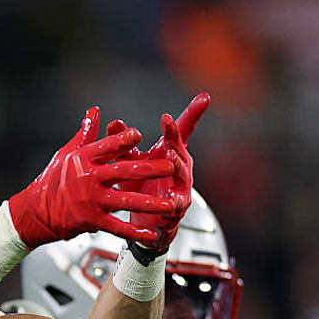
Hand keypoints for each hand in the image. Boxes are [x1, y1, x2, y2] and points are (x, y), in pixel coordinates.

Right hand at [7, 107, 178, 248]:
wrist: (37, 212)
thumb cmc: (53, 180)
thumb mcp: (67, 153)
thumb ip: (86, 134)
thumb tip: (95, 111)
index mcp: (84, 158)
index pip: (108, 145)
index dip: (125, 140)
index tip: (141, 136)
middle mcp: (89, 178)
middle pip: (124, 170)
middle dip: (151, 169)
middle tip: (171, 167)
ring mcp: (91, 201)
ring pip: (126, 200)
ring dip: (150, 203)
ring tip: (169, 204)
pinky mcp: (92, 220)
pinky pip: (117, 226)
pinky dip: (135, 231)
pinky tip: (150, 233)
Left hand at [105, 93, 210, 249]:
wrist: (144, 221)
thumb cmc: (140, 188)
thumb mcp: (129, 163)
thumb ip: (124, 145)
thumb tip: (114, 123)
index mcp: (170, 153)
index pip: (182, 130)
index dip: (193, 113)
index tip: (204, 97)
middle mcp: (180, 168)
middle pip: (180, 149)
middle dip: (176, 137)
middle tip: (169, 124)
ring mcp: (181, 188)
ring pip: (182, 175)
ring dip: (177, 165)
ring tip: (171, 156)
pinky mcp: (177, 209)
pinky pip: (178, 204)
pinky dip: (174, 202)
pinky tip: (171, 200)